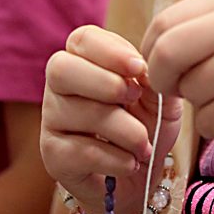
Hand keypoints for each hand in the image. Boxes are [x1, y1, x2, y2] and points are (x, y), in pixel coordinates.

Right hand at [41, 25, 181, 213]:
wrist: (142, 174)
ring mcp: (52, 120)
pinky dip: (115, 158)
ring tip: (144, 144)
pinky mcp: (53, 156)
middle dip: (105, 82)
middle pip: (61, 69)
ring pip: (79, 113)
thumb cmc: (149, 123)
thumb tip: (143, 69)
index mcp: (86, 59)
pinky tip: (131, 163)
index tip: (139, 67)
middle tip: (135, 98)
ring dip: (123, 129)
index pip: (83, 39)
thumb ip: (154, 78)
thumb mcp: (161, 96)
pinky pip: (82, 151)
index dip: (109, 50)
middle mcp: (60, 86)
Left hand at [141, 0, 213, 139]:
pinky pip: (210, 121)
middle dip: (163, 81)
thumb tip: (155, 54)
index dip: (152, 53)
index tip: (164, 70)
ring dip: (200, 105)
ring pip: (189, 92)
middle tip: (179, 93)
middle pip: (166, 53)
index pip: (164, 21)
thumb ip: (209, 27)